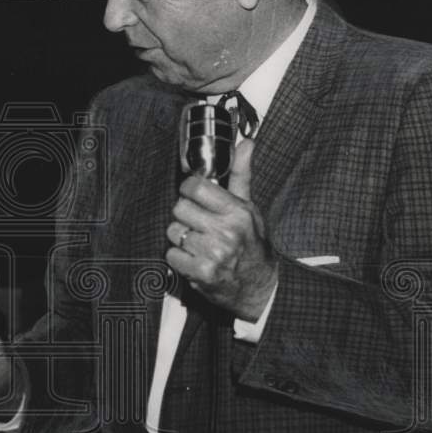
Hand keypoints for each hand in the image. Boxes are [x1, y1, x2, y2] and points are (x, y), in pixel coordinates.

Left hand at [166, 139, 276, 320]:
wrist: (259, 288)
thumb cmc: (253, 245)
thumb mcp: (250, 209)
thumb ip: (241, 176)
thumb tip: (245, 144)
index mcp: (237, 212)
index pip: (195, 187)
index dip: (190, 190)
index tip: (194, 196)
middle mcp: (225, 232)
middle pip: (179, 209)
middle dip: (185, 216)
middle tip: (198, 224)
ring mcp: (212, 253)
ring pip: (173, 232)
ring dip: (181, 238)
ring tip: (199, 243)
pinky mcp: (200, 273)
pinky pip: (172, 255)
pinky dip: (179, 258)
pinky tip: (194, 259)